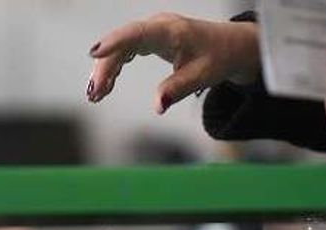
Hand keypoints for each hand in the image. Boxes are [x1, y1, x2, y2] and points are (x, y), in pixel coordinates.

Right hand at [87, 13, 259, 113]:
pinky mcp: (150, 40)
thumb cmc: (219, 57)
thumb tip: (157, 106)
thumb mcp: (201, 76)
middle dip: (105, 67)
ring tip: (95, 95)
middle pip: (123, 44)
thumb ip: (178, 89)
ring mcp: (152, 32)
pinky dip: (116, 68)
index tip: (95, 53)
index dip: (114, 42)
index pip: (137, 34)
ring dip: (106, 70)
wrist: (231, 47)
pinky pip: (126, 52)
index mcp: (171, 31)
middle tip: (94, 94)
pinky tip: (106, 87)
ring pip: (121, 48)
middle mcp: (157, 27)